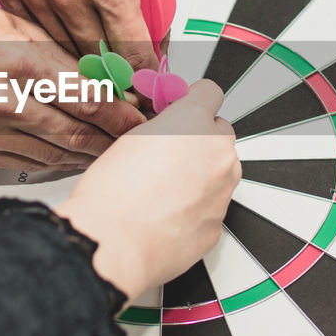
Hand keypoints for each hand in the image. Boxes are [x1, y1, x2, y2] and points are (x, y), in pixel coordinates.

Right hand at [0, 0, 167, 72]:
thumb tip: (156, 38)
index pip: (130, 50)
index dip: (144, 74)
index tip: (150, 86)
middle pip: (95, 59)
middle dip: (116, 74)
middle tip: (130, 82)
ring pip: (62, 50)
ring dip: (83, 59)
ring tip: (101, 60)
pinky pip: (34, 31)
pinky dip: (54, 36)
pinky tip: (69, 30)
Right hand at [0, 0, 143, 169]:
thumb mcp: (20, 26)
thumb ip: (63, 56)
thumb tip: (107, 77)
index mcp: (21, 63)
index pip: (90, 98)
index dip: (124, 113)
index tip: (145, 118)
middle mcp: (2, 102)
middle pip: (76, 132)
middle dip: (112, 139)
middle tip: (137, 143)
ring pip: (52, 154)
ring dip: (85, 154)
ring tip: (110, 151)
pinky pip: (23, 164)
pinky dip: (51, 160)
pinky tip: (68, 155)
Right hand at [55, 81, 240, 299]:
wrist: (113, 243)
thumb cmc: (112, 195)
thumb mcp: (129, 139)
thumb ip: (161, 128)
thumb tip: (167, 131)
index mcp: (192, 122)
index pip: (210, 92)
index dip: (195, 99)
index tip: (188, 106)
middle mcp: (216, 153)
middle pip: (220, 133)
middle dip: (200, 139)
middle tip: (170, 154)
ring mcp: (223, 190)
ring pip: (220, 172)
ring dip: (201, 175)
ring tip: (163, 189)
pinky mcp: (219, 223)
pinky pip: (212, 207)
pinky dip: (196, 208)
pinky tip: (167, 214)